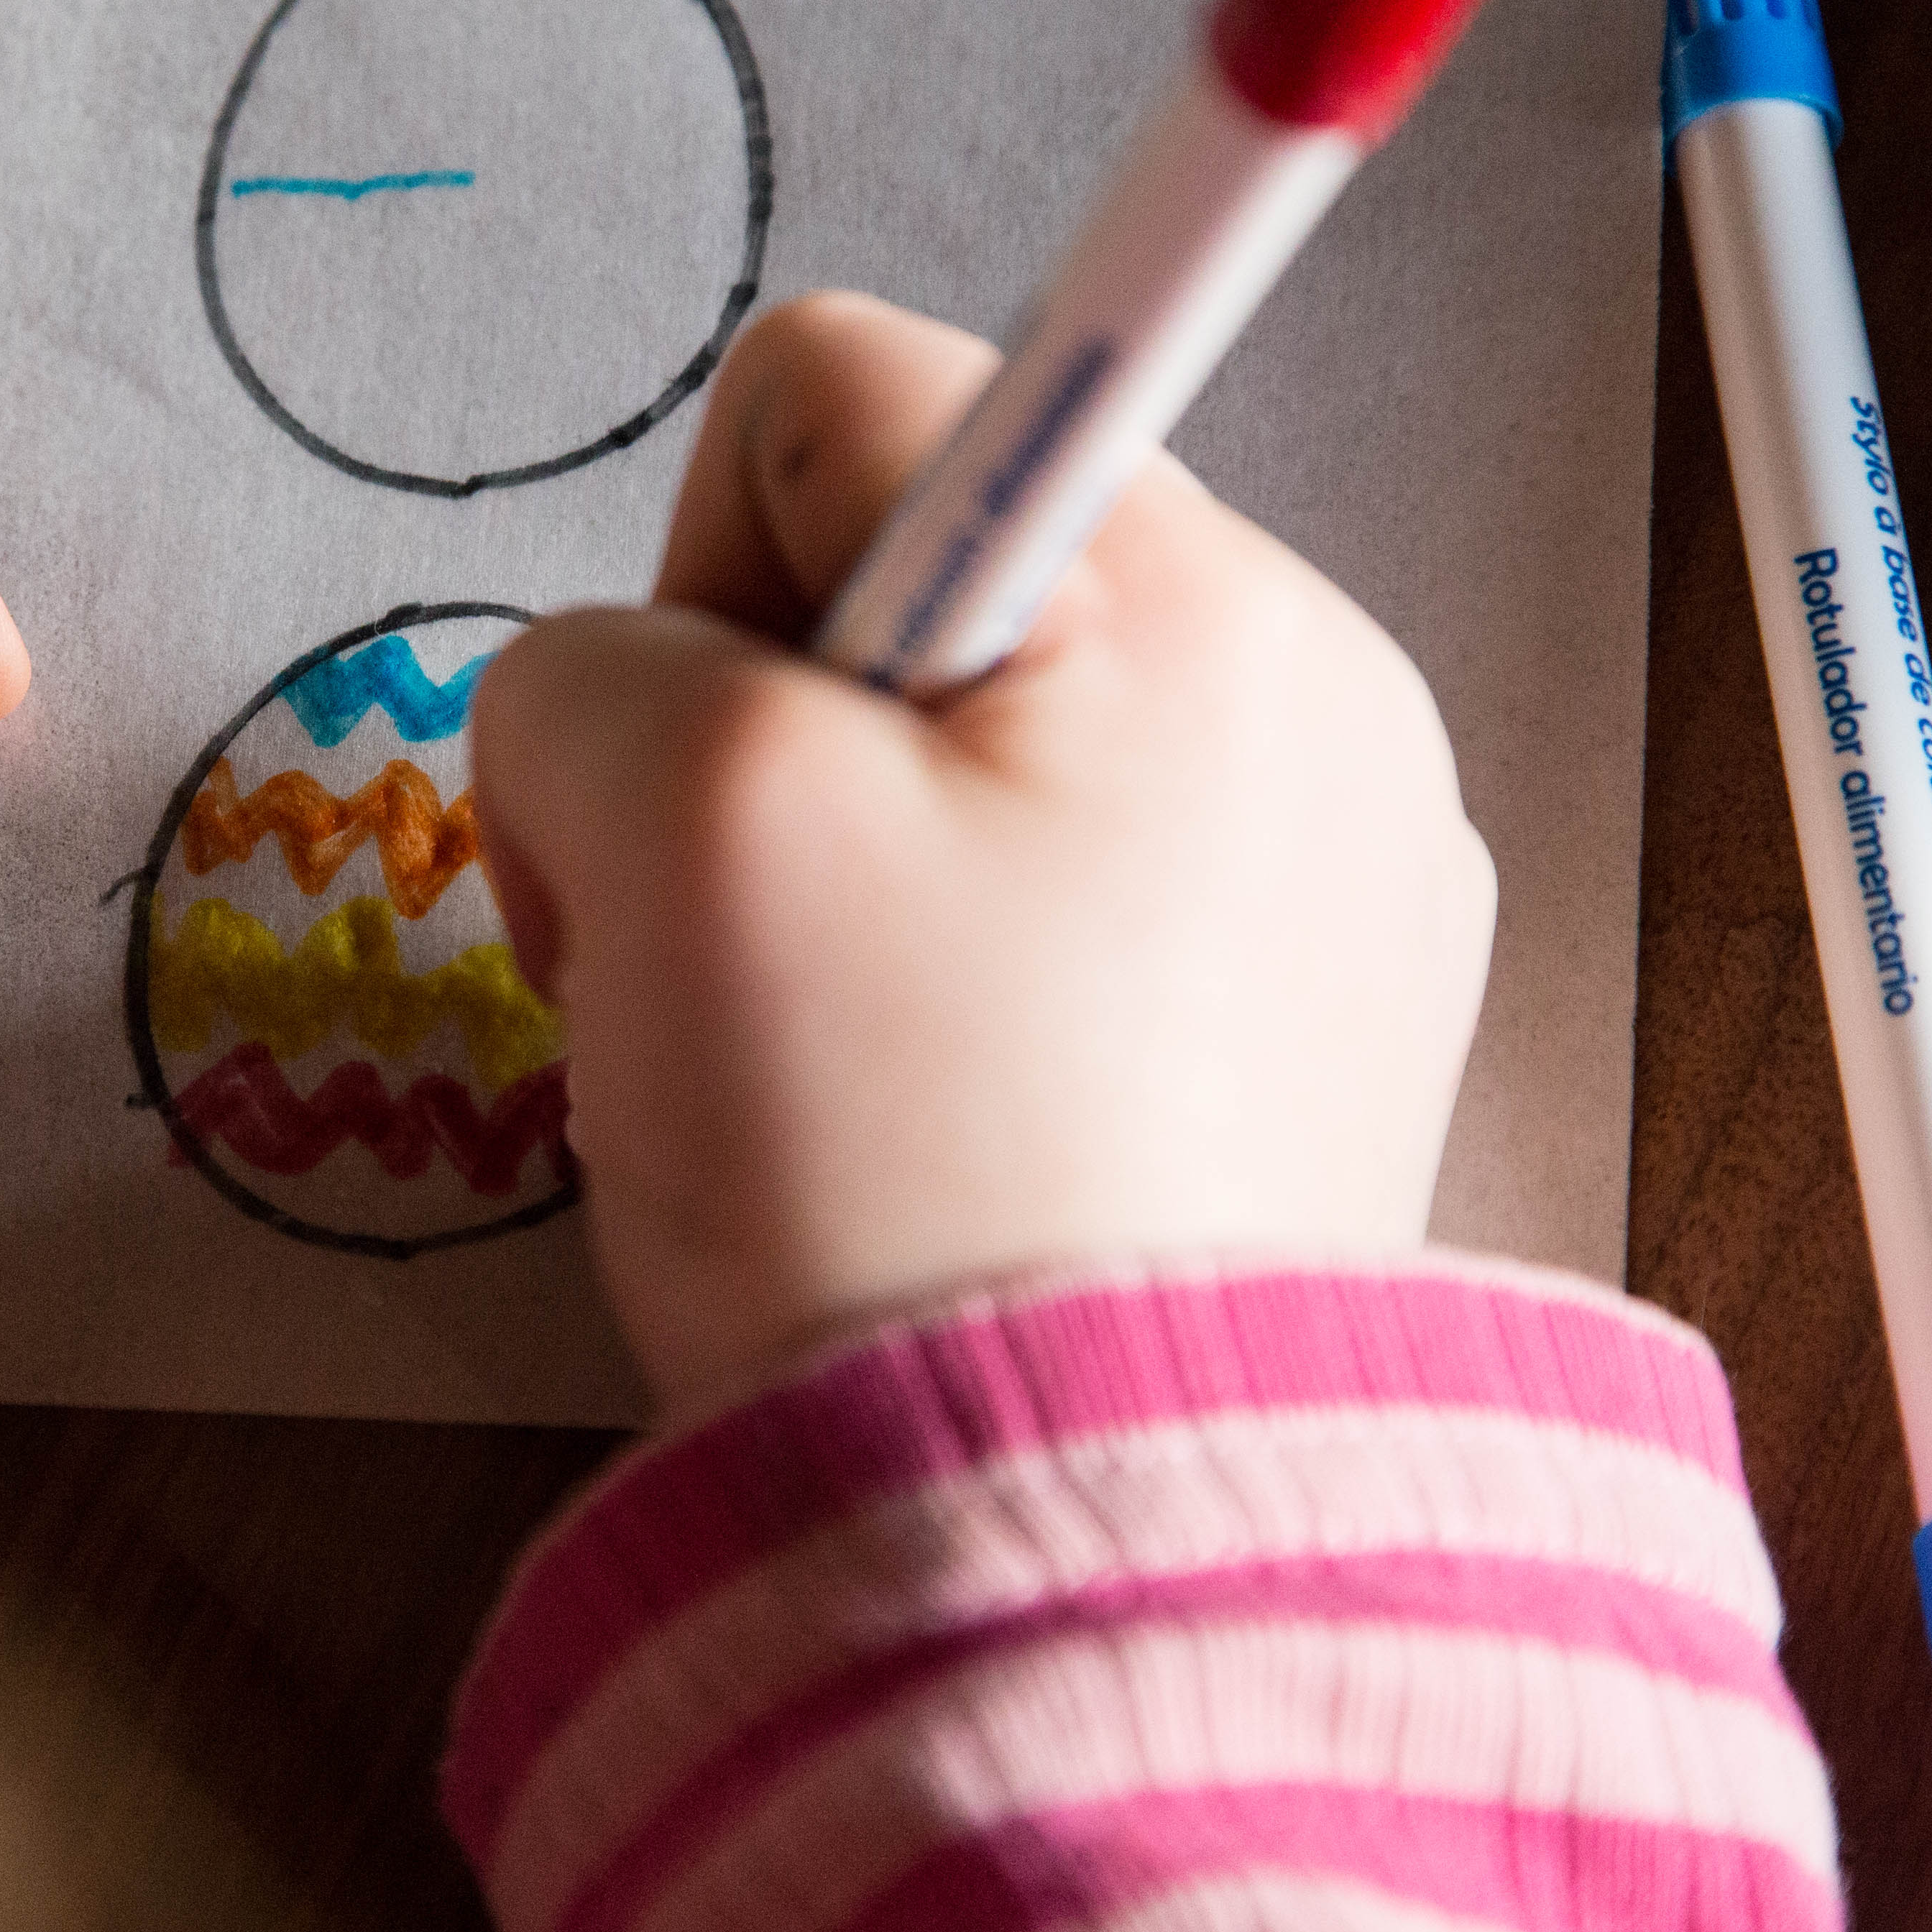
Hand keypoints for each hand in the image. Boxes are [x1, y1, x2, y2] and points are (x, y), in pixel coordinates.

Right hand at [472, 294, 1494, 1419]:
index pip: (844, 391)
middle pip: (913, 579)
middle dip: (756, 752)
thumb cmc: (888, 1154)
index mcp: (1194, 590)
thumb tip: (632, 708)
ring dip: (831, 885)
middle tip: (722, 968)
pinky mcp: (1318, 1040)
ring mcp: (1337, 878)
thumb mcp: (665, 819)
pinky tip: (924, 1140)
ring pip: (972, 758)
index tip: (687, 797)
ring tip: (813, 1080)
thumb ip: (593, 663)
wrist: (1075, 1540)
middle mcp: (1311, 693)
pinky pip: (1062, 913)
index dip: (690, 571)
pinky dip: (948, 992)